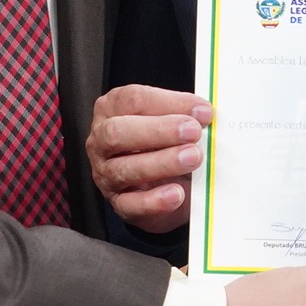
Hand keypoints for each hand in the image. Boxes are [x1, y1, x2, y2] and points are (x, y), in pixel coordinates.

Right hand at [86, 84, 209, 232]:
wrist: (163, 184)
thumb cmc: (164, 143)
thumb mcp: (170, 121)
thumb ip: (183, 114)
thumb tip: (203, 113)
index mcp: (112, 109)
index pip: (133, 100)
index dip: (169, 103)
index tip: (201, 110)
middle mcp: (102, 141)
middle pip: (118, 132)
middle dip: (160, 131)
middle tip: (193, 132)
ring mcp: (106, 174)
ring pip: (124, 169)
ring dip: (163, 163)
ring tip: (192, 158)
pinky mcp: (119, 203)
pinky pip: (131, 204)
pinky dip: (155, 201)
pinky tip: (176, 193)